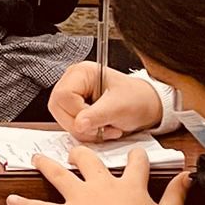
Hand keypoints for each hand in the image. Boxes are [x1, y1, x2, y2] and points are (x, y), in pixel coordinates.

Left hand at [9, 144, 190, 204]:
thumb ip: (177, 194)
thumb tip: (189, 177)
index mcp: (131, 185)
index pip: (136, 162)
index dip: (137, 157)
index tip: (137, 154)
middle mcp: (104, 186)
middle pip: (91, 159)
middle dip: (83, 153)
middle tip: (78, 152)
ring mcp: (83, 199)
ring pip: (61, 175)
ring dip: (48, 165)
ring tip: (38, 158)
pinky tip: (10, 200)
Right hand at [49, 62, 164, 142]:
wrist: (146, 106)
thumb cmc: (136, 99)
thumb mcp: (119, 107)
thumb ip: (98, 115)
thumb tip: (79, 124)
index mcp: (82, 72)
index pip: (63, 95)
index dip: (77, 112)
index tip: (95, 121)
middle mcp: (73, 81)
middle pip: (58, 107)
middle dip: (79, 124)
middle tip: (100, 128)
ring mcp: (72, 95)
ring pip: (61, 119)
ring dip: (83, 131)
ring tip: (103, 129)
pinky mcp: (74, 108)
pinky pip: (69, 124)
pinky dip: (84, 132)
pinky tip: (99, 129)